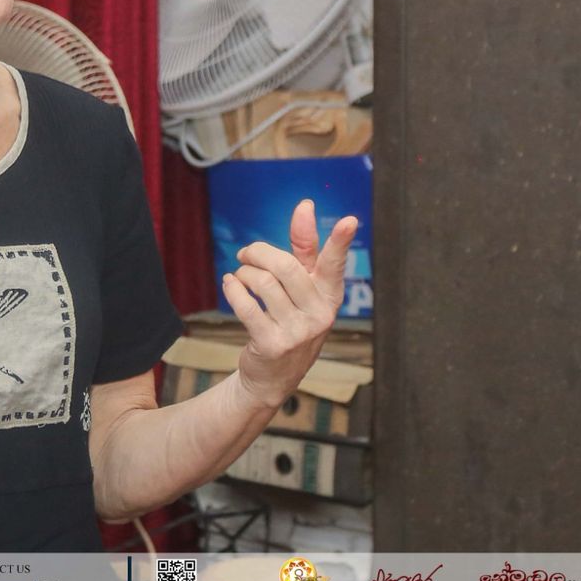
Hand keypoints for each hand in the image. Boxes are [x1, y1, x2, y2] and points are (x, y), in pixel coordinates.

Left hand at [220, 198, 356, 409]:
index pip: (335, 264)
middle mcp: (320, 314)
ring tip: (240, 275)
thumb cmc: (288, 320)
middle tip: (246, 254)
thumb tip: (306, 205)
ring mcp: (298, 332)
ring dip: (243, 272)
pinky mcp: (273, 344)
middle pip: (284, 265)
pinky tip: (230, 285)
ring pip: (262, 282)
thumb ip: (304, 249)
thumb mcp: (301, 288)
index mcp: (329, 296)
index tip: (349, 220)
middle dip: (257, 252)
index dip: (340, 241)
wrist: (272, 376)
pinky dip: (232, 288)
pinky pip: (246, 304)